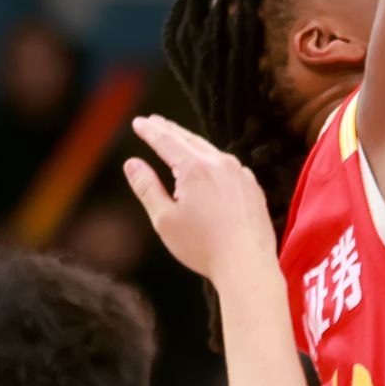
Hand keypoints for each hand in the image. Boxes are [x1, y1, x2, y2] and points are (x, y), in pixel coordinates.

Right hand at [122, 114, 277, 288]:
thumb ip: (147, 187)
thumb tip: (132, 164)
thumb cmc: (202, 246)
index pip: (166, 141)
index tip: (139, 122)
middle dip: (170, 130)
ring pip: (211, 152)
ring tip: (179, 140)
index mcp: (195, 169)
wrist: (247, 264)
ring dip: (192, 144)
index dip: (150, 131)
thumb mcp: (164, 219)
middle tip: (155, 121)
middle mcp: (220, 163)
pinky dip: (213, 161)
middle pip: (190, 140)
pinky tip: (209, 167)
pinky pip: (228, 167)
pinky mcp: (253, 186)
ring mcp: (240, 174)